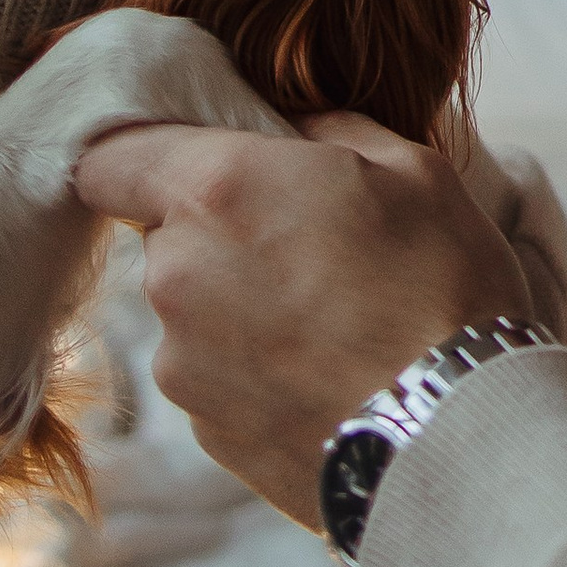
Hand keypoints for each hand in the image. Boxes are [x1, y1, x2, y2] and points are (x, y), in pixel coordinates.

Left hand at [74, 113, 540, 527]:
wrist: (456, 438)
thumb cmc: (442, 287)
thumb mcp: (412, 170)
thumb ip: (330, 131)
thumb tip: (294, 128)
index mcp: (217, 190)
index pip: (111, 158)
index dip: (145, 156)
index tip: (195, 162)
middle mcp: (176, 275)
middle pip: (164, 235)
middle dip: (222, 231)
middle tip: (311, 243)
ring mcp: (183, 364)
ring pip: (191, 309)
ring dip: (239, 304)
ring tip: (332, 322)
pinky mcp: (205, 433)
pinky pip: (215, 376)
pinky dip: (257, 370)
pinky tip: (328, 376)